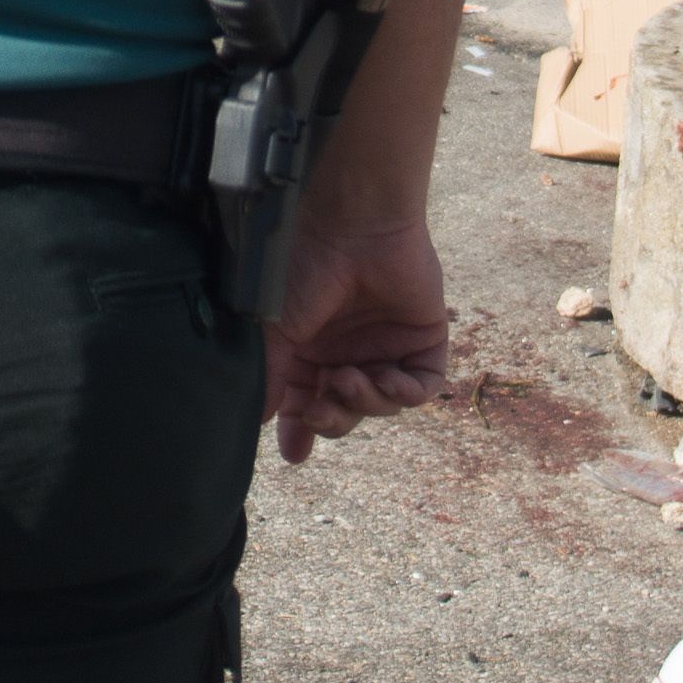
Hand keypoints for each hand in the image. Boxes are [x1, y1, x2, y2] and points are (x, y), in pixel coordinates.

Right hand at [265, 213, 449, 461]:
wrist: (353, 228)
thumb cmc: (305, 270)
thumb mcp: (277, 331)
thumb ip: (272, 379)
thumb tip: (258, 421)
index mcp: (312, 352)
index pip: (308, 405)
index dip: (302, 431)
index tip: (295, 454)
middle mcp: (348, 353)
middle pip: (345, 411)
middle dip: (332, 420)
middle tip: (320, 412)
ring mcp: (387, 349)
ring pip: (382, 405)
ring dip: (366, 402)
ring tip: (350, 379)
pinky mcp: (423, 341)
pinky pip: (422, 388)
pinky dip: (405, 394)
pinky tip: (387, 380)